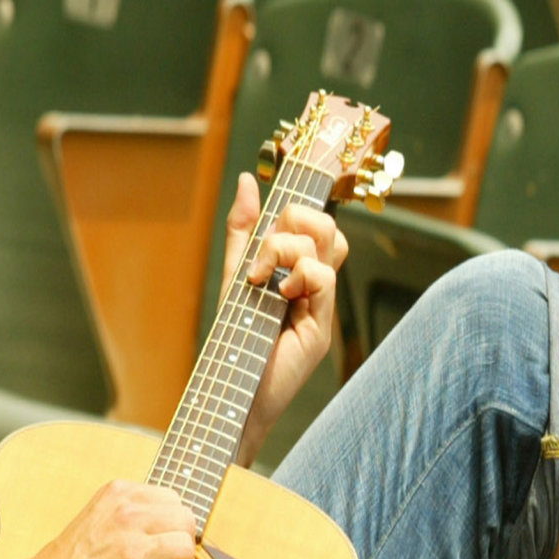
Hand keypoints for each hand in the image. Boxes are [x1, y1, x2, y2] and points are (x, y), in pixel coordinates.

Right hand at [24, 479, 204, 558]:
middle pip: (186, 523)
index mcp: (116, 498)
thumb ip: (127, 521)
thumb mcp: (93, 523)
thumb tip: (170, 535)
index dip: (171, 529)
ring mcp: (130, 557)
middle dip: (182, 550)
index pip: (172, 501)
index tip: (159, 549)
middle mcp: (125, 520)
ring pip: (187, 552)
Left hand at [220, 172, 346, 460]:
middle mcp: (311, 286)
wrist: (229, 394)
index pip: (315, 224)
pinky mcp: (321, 327)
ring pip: (329, 244)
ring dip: (290, 248)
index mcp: (293, 272)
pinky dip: (296, 277)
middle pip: (326, 226)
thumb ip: (243, 234)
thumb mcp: (233, 278)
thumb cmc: (231, 343)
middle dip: (294, 220)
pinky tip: (276, 295)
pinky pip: (321, 277)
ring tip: (265, 277)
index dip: (309, 198)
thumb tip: (248, 181)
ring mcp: (320, 306)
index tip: (307, 164)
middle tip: (264, 253)